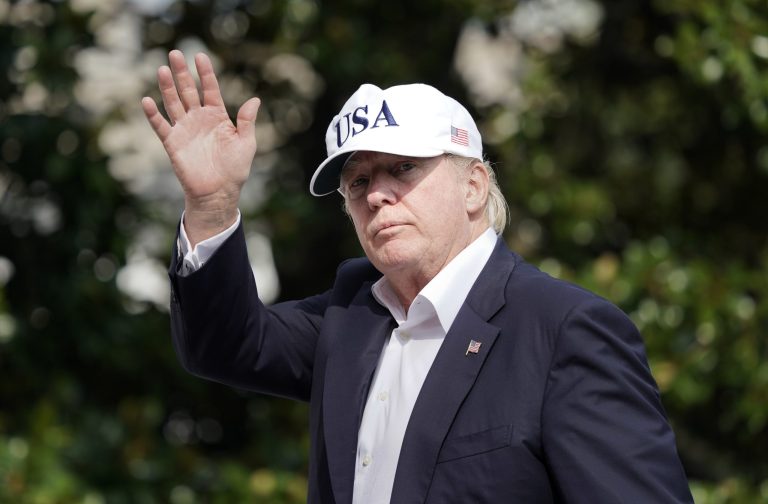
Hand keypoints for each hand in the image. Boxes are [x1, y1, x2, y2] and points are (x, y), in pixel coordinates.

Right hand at [142, 50, 260, 244]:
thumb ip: (247, 121)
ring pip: (174, 103)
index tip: (201, 57)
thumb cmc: (235, 169)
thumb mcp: (247, 143)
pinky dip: (153, 115)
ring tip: (162, 69)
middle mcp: (199, 119)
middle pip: (189, 91)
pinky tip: (147, 100)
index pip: (210, 89)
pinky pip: (161, 126)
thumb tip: (255, 99)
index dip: (205, 73)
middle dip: (182, 73)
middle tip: (175, 53)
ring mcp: (185, 129)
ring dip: (167, 87)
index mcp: (218, 116)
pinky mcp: (173, 143)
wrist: (219, 193)